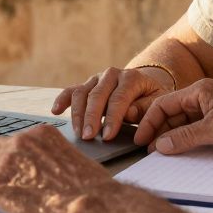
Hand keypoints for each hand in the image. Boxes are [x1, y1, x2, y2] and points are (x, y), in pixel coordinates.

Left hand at [0, 125, 119, 212]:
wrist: (91, 203)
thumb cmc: (89, 188)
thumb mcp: (71, 157)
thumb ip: (49, 156)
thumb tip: (40, 170)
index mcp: (39, 134)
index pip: (8, 139)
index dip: (2, 156)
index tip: (4, 168)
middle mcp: (19, 142)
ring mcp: (5, 162)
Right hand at [51, 67, 172, 140]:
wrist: (146, 84)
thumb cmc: (152, 99)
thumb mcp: (157, 103)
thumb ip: (145, 108)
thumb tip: (128, 114)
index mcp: (132, 78)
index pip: (119, 99)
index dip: (112, 118)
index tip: (107, 136)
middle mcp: (112, 74)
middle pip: (98, 95)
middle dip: (92, 117)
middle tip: (88, 137)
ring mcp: (97, 78)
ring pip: (82, 93)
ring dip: (78, 114)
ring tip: (78, 133)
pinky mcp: (87, 85)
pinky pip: (72, 90)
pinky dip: (62, 99)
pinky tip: (55, 111)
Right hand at [133, 79, 212, 154]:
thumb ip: (185, 137)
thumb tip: (161, 145)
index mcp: (199, 92)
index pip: (164, 104)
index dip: (150, 122)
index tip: (141, 139)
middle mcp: (204, 101)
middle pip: (173, 116)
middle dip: (160, 133)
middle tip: (150, 152)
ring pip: (185, 128)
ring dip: (174, 141)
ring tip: (164, 157)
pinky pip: (198, 137)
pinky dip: (189, 146)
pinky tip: (184, 158)